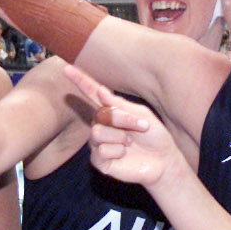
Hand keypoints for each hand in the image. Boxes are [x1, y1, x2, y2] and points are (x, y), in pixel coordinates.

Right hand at [63, 64, 183, 188]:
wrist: (164, 160)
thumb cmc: (154, 136)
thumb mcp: (141, 115)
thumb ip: (119, 105)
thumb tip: (99, 90)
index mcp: (111, 111)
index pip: (92, 93)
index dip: (80, 81)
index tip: (67, 69)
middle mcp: (101, 125)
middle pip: (100, 115)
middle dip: (122, 120)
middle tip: (140, 127)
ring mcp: (98, 143)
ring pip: (98, 133)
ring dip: (120, 137)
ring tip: (130, 143)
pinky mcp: (99, 161)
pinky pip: (101, 151)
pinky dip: (118, 152)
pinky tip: (125, 156)